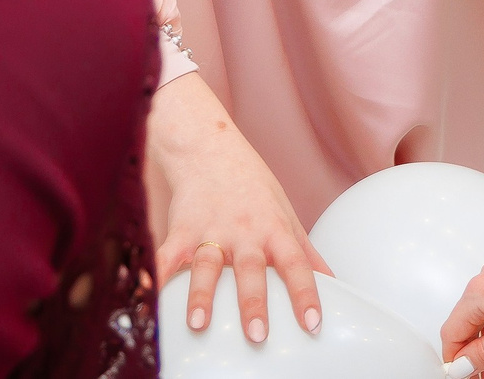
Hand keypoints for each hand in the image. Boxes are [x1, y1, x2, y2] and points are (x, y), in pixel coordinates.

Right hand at [146, 74, 326, 342]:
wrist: (209, 147)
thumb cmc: (252, 186)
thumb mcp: (285, 214)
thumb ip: (306, 252)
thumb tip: (335, 283)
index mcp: (274, 230)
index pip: (296, 265)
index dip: (305, 295)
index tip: (312, 325)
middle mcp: (244, 231)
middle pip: (251, 269)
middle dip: (252, 303)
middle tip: (257, 335)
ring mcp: (210, 230)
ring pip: (206, 266)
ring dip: (202, 296)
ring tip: (199, 325)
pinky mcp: (181, 227)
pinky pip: (167, 254)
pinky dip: (157, 274)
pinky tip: (148, 295)